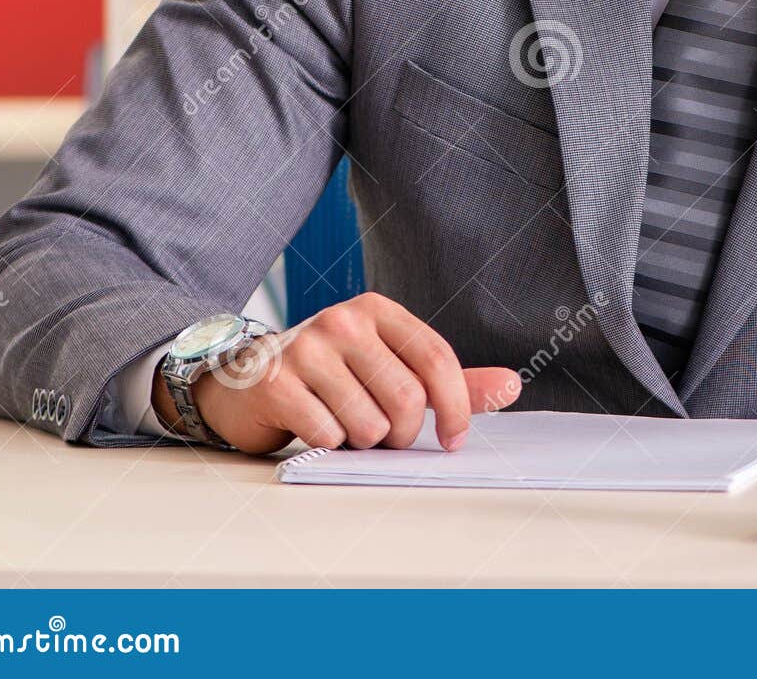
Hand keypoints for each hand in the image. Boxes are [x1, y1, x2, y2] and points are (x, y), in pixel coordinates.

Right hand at [155, 292, 521, 455]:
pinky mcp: (275, 381)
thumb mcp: (390, 368)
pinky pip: (327, 434)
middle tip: (382, 434)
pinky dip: (328, 445)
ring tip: (343, 425)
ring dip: (362, 442)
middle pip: (407, 399)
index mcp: (378, 311)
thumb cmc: (329, 377)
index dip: (456, 407)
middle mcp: (343, 320)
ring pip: (369, 424)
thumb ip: (451, 381)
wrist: (243, 381)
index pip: (436, 359)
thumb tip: (512, 386)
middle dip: (402, 434)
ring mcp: (307, 347)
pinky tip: (312, 426)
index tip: (454, 440)